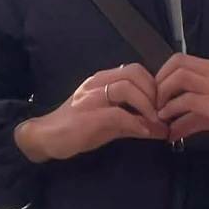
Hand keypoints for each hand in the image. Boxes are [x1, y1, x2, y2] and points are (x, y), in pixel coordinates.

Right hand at [14, 63, 168, 162]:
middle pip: (134, 73)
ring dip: (147, 106)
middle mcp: (97, 83)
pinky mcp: (87, 115)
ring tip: (156, 122)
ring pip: (126, 88)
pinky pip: (117, 113)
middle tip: (162, 112)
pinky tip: (144, 132)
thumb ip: (135, 122)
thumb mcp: (111, 124)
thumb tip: (162, 129)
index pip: (135, 70)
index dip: (154, 85)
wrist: (45, 138)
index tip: (163, 105)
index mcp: (103, 80)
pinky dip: (135, 122)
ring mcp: (90, 97)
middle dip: (153, 92)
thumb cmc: (77, 129)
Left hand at [155, 54, 208, 146]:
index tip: (157, 93)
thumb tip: (171, 127)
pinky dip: (172, 112)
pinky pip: (186, 102)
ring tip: (160, 113)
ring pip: (179, 78)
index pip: (179, 59)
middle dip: (159, 83)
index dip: (162, 74)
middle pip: (176, 65)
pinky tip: (169, 127)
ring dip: (163, 96)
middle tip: (155, 102)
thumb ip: (192, 113)